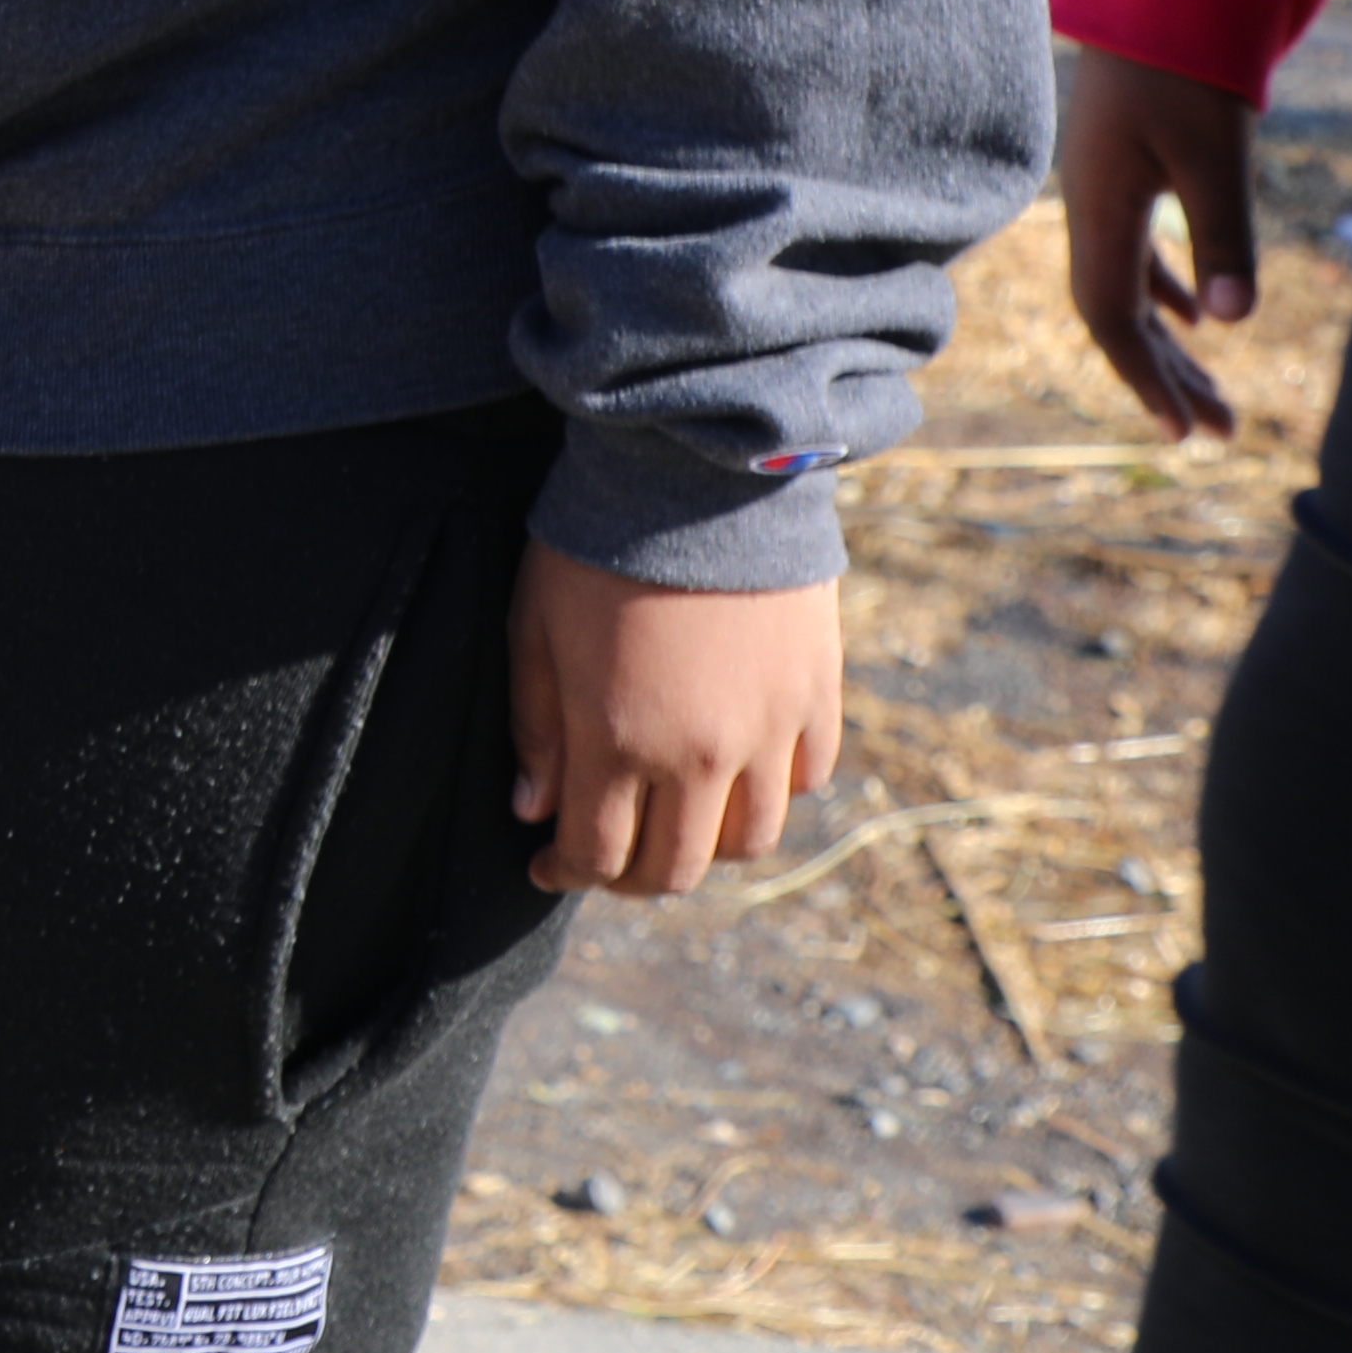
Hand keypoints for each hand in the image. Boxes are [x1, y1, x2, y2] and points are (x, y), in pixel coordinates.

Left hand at [508, 546, 842, 899]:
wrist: (695, 476)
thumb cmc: (596, 547)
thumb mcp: (533, 629)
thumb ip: (536, 729)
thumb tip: (534, 809)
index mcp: (619, 741)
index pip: (598, 856)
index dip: (567, 873)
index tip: (547, 866)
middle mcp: (702, 754)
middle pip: (678, 868)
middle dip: (634, 877)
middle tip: (608, 858)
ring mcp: (769, 730)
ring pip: (751, 839)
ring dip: (707, 845)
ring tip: (675, 818)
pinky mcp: (818, 696)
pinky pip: (806, 780)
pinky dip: (771, 791)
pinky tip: (736, 769)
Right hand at [1055, 44, 1256, 442]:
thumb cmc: (1187, 65)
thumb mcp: (1214, 152)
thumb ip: (1222, 235)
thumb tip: (1233, 322)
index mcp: (1099, 206)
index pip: (1109, 314)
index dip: (1143, 375)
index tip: (1184, 430)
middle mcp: (1092, 206)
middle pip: (1120, 313)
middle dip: (1166, 376)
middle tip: (1217, 432)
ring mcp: (1106, 189)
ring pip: (1131, 287)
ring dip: (1172, 343)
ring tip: (1214, 393)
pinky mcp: (1128, 170)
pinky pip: (1138, 252)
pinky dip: (1169, 291)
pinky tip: (1201, 318)